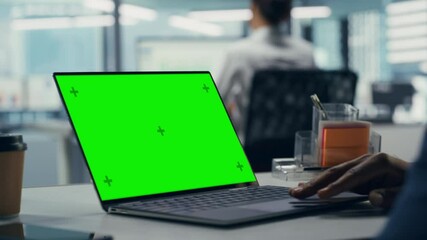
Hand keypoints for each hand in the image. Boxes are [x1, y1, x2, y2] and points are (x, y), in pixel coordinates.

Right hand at [289, 153, 408, 207]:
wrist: (415, 177)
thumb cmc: (411, 184)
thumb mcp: (405, 191)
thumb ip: (390, 195)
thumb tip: (372, 197)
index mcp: (378, 161)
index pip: (352, 176)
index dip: (336, 186)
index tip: (322, 196)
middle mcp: (365, 159)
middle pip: (336, 172)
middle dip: (316, 183)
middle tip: (299, 192)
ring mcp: (358, 165)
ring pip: (332, 174)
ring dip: (314, 183)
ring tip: (296, 190)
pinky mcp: (355, 173)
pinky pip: (335, 178)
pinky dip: (321, 183)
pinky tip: (307, 186)